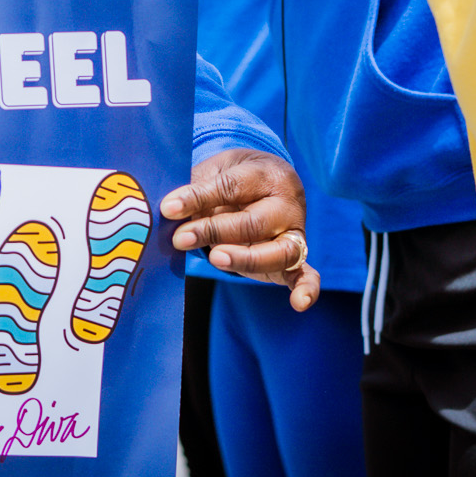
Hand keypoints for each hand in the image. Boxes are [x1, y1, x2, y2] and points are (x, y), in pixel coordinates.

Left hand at [162, 150, 321, 311]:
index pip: (231, 187)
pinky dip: (306, 289)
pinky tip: (299, 304)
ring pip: (278, 251)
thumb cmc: (232, 176)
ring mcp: (294, 234)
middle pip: (254, 222)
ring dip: (244, 258)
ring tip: (214, 258)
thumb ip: (197, 191)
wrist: (263, 180)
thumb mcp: (214, 172)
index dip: (197, 198)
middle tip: (181, 238)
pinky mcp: (295, 260)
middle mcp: (286, 204)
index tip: (169, 208)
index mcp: (266, 174)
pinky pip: (306, 275)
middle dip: (214, 231)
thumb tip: (170, 211)